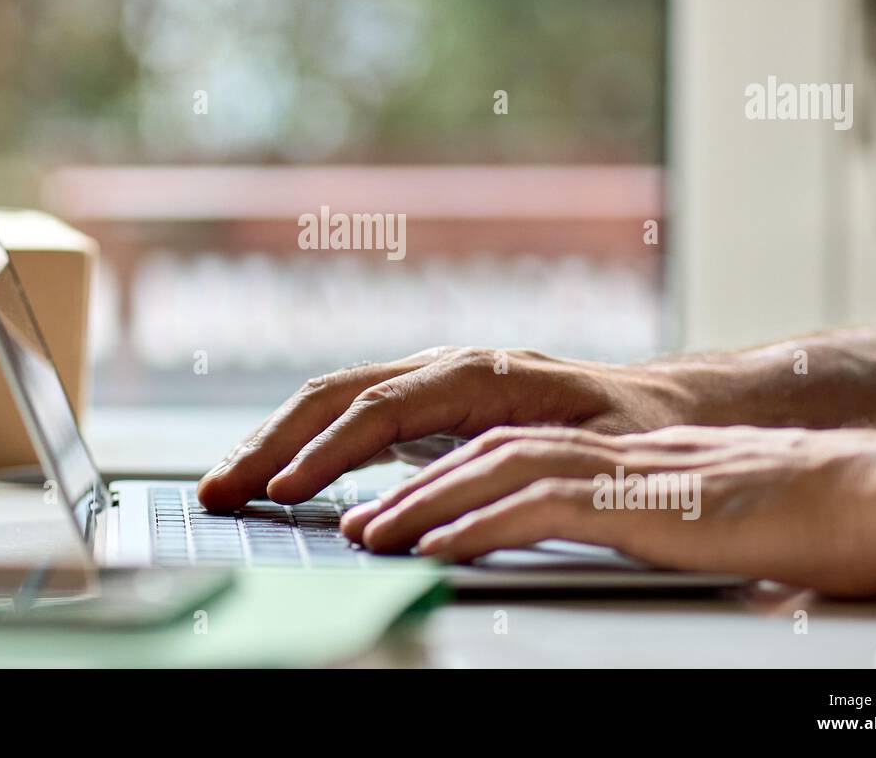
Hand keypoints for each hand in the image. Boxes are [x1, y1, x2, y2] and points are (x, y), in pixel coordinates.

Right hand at [196, 347, 694, 511]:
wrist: (660, 407)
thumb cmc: (630, 433)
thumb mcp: (589, 455)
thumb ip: (515, 472)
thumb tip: (432, 508)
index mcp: (479, 374)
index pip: (379, 411)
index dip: (324, 452)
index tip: (279, 491)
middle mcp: (444, 367)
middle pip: (335, 395)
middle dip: (270, 442)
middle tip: (215, 490)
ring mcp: (431, 381)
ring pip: (332, 401)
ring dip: (274, 440)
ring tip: (223, 485)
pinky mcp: (427, 403)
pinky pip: (350, 416)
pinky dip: (304, 444)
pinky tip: (277, 477)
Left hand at [342, 424, 875, 596]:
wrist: (850, 492)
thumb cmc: (765, 507)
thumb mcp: (657, 503)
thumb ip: (601, 506)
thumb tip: (548, 528)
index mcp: (585, 442)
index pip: (478, 442)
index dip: (413, 468)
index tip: (362, 502)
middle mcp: (586, 440)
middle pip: (466, 442)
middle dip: (389, 475)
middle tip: (342, 518)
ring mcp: (608, 464)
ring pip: (486, 466)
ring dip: (417, 501)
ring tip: (367, 536)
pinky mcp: (633, 498)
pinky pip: (537, 504)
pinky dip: (476, 523)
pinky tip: (436, 547)